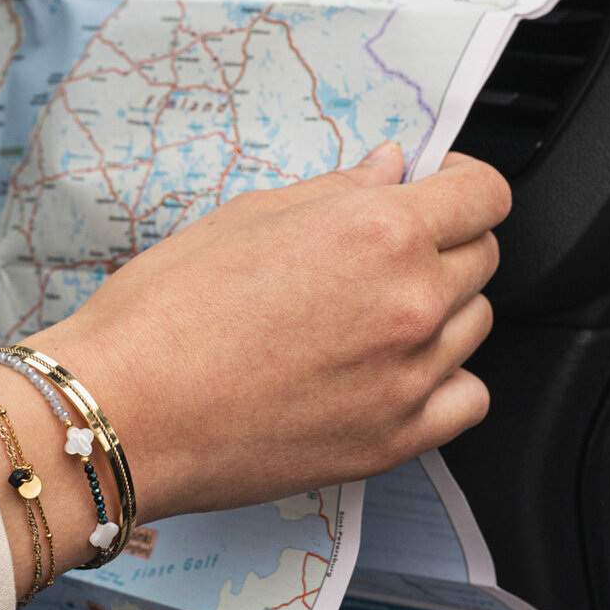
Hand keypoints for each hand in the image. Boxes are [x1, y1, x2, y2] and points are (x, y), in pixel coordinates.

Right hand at [37, 142, 507, 520]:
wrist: (125, 412)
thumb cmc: (166, 313)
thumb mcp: (249, 217)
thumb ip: (338, 190)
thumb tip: (390, 170)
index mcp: (379, 232)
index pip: (484, 193)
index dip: (462, 182)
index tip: (441, 187)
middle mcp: (410, 303)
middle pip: (483, 256)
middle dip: (446, 240)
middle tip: (386, 249)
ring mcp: (410, 378)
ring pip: (475, 324)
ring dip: (442, 307)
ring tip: (372, 311)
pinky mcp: (396, 439)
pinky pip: (466, 398)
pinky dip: (445, 380)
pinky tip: (396, 369)